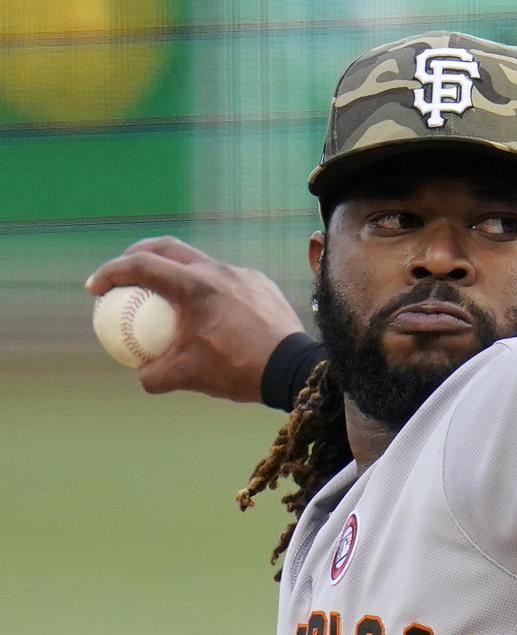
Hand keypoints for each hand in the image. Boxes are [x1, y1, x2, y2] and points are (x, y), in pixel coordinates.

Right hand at [85, 236, 305, 401]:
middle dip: (137, 254)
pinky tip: (208, 312)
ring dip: (176, 272)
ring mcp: (242, 274)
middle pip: (167, 247)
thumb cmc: (238, 369)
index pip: (141, 266)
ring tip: (165, 294)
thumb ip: (154, 375)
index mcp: (194, 285)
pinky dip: (208, 289)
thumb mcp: (187, 376)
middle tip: (123, 274)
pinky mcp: (261, 283)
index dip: (111, 273)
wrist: (292, 368)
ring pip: (200, 262)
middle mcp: (218, 270)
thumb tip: (141, 372)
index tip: (96, 289)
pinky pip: (227, 280)